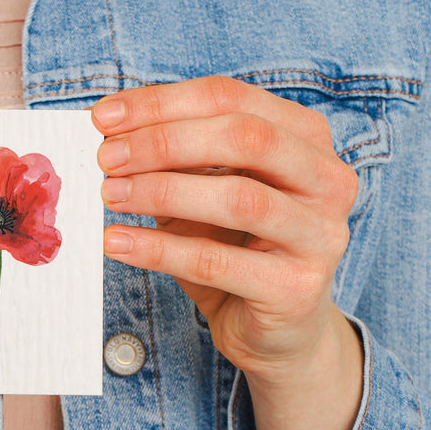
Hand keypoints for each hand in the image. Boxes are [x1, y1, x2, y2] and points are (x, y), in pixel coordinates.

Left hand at [92, 76, 363, 429]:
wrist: (275, 331)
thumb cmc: (235, 248)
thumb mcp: (204, 190)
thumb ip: (175, 156)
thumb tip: (111, 131)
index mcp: (306, 138)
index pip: (231, 98)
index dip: (162, 103)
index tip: (103, 117)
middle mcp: (327, 180)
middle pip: (245, 138)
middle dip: (164, 142)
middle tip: (107, 158)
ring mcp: (320, 236)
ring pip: (238, 199)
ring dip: (162, 191)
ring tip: (109, 195)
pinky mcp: (297, 289)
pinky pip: (218, 262)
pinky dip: (159, 249)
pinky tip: (117, 241)